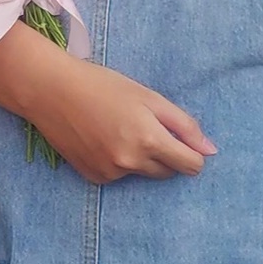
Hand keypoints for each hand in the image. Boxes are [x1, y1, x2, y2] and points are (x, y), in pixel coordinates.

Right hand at [7, 41, 215, 184]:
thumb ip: (184, 125)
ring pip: (143, 173)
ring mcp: (111, 173)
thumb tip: (211, 151)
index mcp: (149, 139)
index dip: (192, 152)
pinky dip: (118, 162)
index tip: (182, 139)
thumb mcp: (148, 96)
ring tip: (118, 129)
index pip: (191, 165)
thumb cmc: (102, 85)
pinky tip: (101, 139)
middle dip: (166, 154)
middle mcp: (131, 162)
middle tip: (145, 127)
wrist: (51, 90)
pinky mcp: (94, 177)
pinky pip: (120, 176)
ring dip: (141, 158)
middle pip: (168, 172)